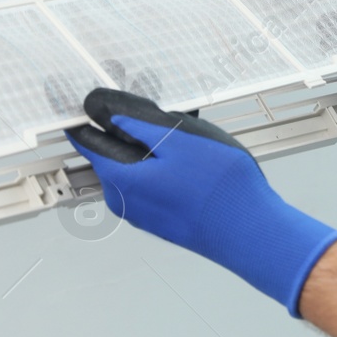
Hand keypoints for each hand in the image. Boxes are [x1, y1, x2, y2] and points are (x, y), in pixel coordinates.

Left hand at [65, 89, 336, 316]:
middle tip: (154, 115)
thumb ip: (141, 129)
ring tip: (182, 139)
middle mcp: (124, 202)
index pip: (87, 143)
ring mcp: (144, 216)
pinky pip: (151, 189)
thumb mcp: (180, 141)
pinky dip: (162, 172)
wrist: (250, 231)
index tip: (89, 104)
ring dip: (150, 154)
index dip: (87, 120)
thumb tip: (115, 121)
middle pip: (112, 157)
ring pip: (135, 173)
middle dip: (127, 135)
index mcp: (121, 178)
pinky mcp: (163, 222)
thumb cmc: (218, 187)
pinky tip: (191, 164)